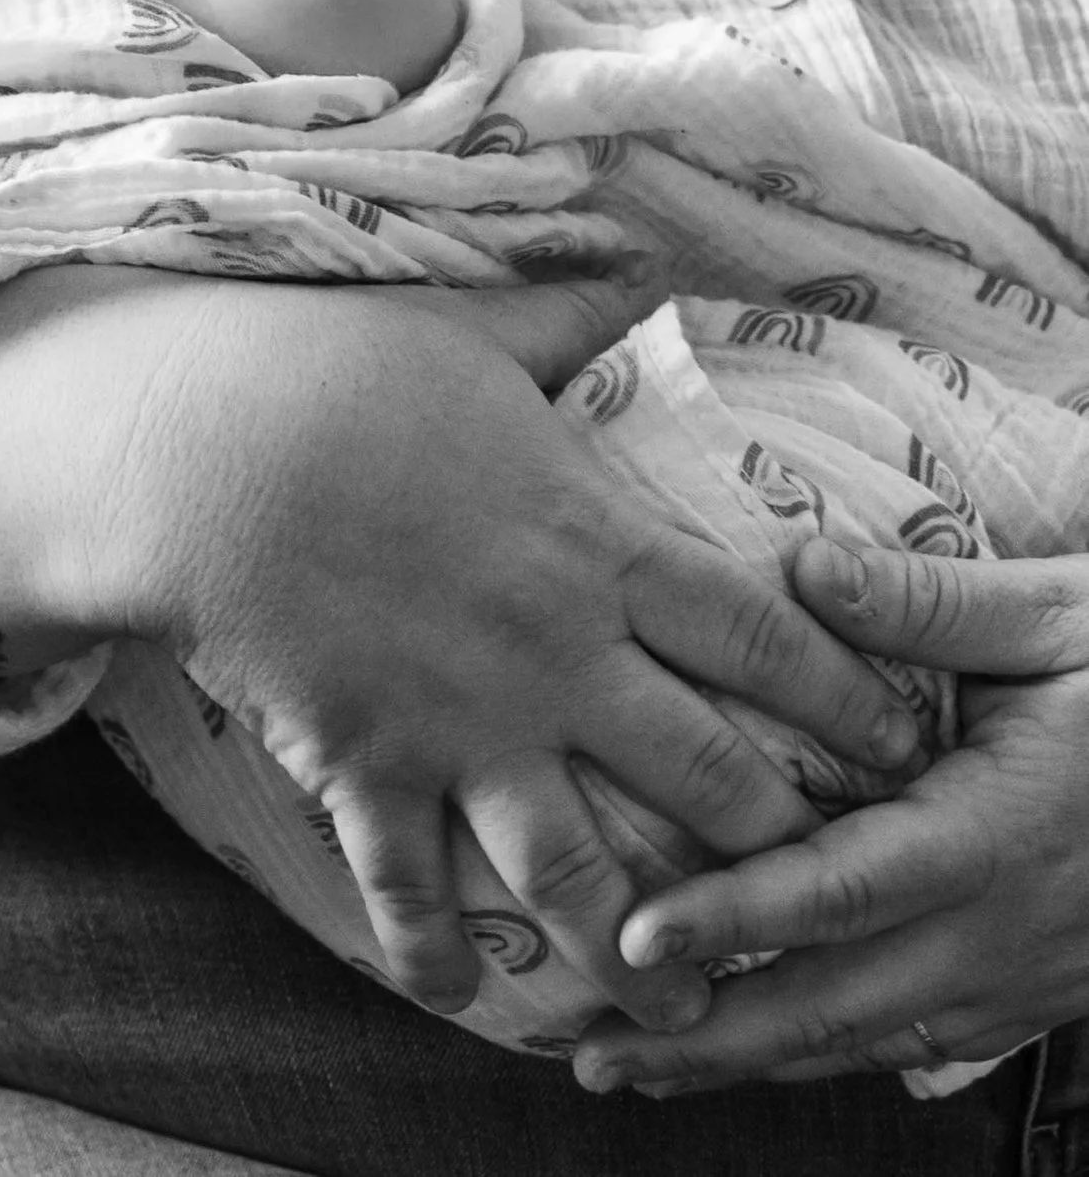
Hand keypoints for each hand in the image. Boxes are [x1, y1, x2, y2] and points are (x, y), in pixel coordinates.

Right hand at [0, 270, 920, 1035]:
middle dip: (772, 844)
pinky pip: (411, 885)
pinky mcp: (370, 765)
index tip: (894, 745)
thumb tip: (652, 250)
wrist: (200, 448)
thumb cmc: (333, 369)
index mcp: (592, 545)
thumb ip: (574, 305)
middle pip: (702, 775)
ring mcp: (462, 724)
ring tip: (678, 1011)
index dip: (840, 696)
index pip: (754, 637)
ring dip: (637, 952)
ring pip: (581, 871)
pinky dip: (431, 955)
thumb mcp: (473, 324)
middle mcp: (551, 655)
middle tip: (814, 891)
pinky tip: (455, 999)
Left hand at [577, 541, 1088, 1094]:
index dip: (731, 920)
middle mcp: (1003, 928)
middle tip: (591, 1050)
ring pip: (866, 1041)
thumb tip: (806, 566)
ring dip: (750, 1058)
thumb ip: (930, 602)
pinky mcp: (1030, 998)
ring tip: (636, 1066)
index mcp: (997, 831)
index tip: (631, 936)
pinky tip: (753, 1052)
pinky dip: (824, 1053)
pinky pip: (912, 1042)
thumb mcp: (1059, 619)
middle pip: (835, 1003)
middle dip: (706, 1036)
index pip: (840, 891)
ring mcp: (1020, 980)